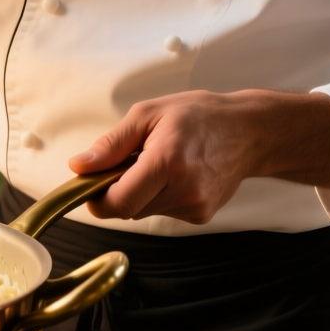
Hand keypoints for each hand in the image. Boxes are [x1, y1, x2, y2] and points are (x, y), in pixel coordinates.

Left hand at [67, 90, 329, 223]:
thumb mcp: (149, 115)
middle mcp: (184, 190)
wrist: (249, 132)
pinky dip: (160, 196)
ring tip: (159, 163)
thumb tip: (79, 167)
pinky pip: (163, 211)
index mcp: (167, 162)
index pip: (118, 202)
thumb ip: (111, 144)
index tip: (92, 184)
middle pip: (128, 209)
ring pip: (144, 211)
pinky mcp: (201, 216)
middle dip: (118, 190)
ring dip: (140, 192)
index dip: (97, 198)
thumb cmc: (198, 116)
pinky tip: (176, 175)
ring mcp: (195, 206)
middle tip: (129, 162)